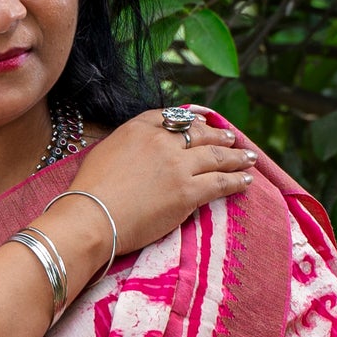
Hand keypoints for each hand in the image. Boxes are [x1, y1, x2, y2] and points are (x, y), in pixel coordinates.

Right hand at [47, 108, 256, 256]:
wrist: (91, 218)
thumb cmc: (88, 193)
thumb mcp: (104, 152)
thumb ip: (128, 145)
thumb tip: (141, 151)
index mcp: (139, 128)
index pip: (173, 119)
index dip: (194, 121)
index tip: (204, 123)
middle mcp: (162, 142)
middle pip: (199, 134)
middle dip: (219, 137)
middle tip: (232, 139)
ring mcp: (178, 166)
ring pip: (216, 157)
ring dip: (236, 157)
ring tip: (248, 157)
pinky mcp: (188, 192)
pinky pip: (220, 182)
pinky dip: (237, 181)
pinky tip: (246, 180)